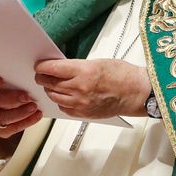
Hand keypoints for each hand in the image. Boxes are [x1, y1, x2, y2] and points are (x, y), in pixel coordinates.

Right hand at [0, 73, 41, 138]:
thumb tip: (31, 72)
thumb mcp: (5, 81)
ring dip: (20, 112)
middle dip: (12, 99)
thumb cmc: (5, 89)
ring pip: (2, 117)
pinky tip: (37, 115)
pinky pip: (11, 128)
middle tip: (27, 97)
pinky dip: (26, 121)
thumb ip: (13, 76)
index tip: (1, 81)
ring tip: (34, 107)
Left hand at [35, 58, 150, 118]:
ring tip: (52, 85)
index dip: (42, 67)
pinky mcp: (84, 113)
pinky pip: (63, 108)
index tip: (39, 65)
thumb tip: (60, 68)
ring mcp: (81, 103)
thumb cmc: (123, 75)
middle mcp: (80, 88)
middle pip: (50, 83)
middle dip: (43, 78)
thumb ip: (77, 66)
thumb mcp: (97, 62)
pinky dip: (61, 101)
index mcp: (84, 71)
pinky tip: (64, 95)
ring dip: (50, 90)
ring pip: (54, 96)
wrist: (136, 92)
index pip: (52, 69)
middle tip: (41, 74)